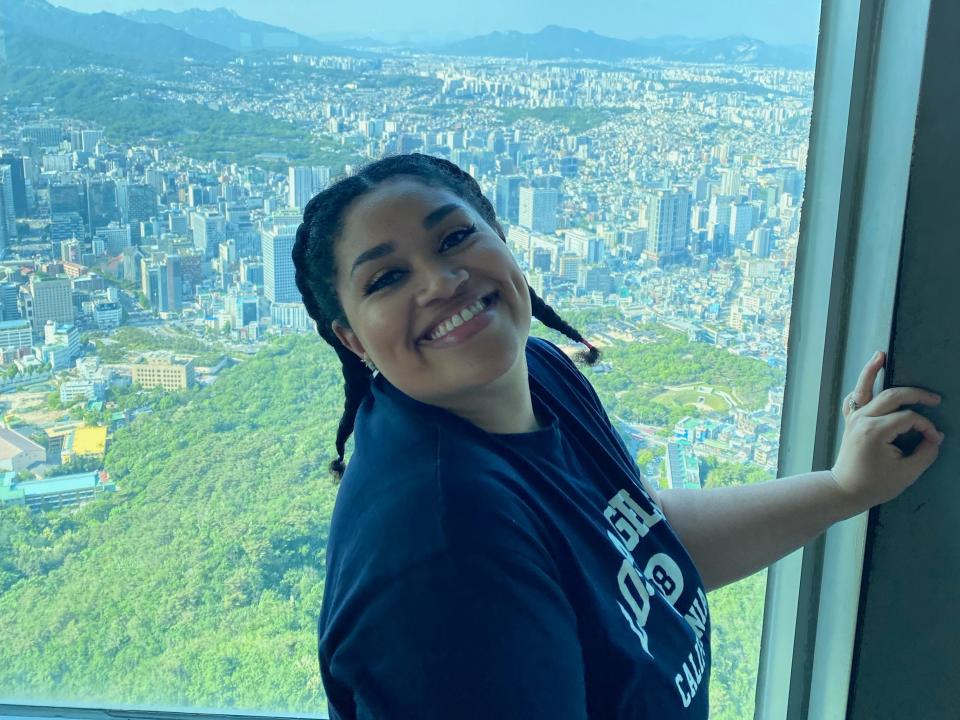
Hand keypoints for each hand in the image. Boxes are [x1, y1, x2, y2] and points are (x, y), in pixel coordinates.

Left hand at [830, 350, 944, 513]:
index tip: (933, 439)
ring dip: (873, 370)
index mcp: (875, 431)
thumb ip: (925, 452)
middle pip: (892, 396)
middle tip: (935, 398)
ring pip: (864, 388)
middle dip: (916, 395)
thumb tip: (934, 436)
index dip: (925, 427)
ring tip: (880, 354)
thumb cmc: (876, 484)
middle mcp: (862, 419)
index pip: (909, 418)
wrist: (845, 490)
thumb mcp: (907, 472)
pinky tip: (869, 376)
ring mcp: (854, 418)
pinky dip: (861, 387)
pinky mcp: (850, 421)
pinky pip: (854, 399)